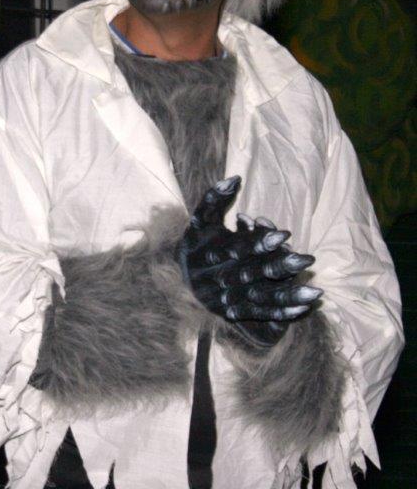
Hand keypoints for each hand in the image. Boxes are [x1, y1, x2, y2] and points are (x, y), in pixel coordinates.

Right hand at [179, 176, 321, 346]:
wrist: (176, 277)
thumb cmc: (197, 241)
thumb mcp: (200, 219)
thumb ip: (214, 198)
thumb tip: (235, 177)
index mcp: (204, 255)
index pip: (234, 249)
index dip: (257, 242)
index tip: (283, 235)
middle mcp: (211, 280)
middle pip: (248, 274)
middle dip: (278, 267)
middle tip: (306, 260)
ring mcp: (221, 300)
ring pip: (256, 297)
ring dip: (286, 296)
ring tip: (315, 292)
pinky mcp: (230, 314)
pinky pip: (258, 314)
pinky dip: (280, 312)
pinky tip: (302, 307)